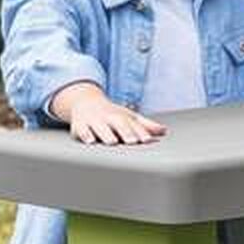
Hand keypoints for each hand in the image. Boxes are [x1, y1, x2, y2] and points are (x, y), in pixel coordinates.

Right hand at [51, 82, 165, 144]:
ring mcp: (94, 121)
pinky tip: (90, 141)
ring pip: (100, 127)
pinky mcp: (79, 126)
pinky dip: (85, 134)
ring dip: (106, 134)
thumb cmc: (111, 114)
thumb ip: (146, 126)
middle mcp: (109, 118)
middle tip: (132, 141)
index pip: (134, 125)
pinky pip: (81, 130)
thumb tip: (164, 131)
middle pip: (118, 124)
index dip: (141, 132)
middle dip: (125, 132)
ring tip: (112, 141)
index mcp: (123, 116)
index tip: (147, 140)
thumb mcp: (129, 117)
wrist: (85, 102)